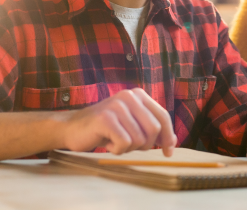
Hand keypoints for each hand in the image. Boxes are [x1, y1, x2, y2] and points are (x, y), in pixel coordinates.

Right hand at [61, 88, 176, 155]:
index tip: (168, 152)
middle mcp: (129, 96)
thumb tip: (173, 142)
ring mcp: (117, 105)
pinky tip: (106, 142)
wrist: (72, 128)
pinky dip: (116, 150)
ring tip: (114, 141)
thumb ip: (151, 129)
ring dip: (127, 148)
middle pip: (154, 129)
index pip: (163, 117)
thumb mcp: (132, 125)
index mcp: (139, 95)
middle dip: (144, 144)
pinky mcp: (106, 118)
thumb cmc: (105, 129)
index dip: (168, 137)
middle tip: (128, 145)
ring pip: (139, 139)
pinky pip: (124, 143)